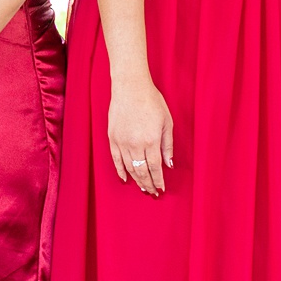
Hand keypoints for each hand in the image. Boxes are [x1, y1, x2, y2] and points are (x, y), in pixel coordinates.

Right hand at [106, 73, 173, 195]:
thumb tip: (169, 165)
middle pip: (142, 170)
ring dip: (136, 179)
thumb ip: (167, 145)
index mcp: (151, 141)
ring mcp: (121, 141)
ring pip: (129, 167)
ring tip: (142, 187)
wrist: (130, 87)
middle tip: (152, 192)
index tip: (161, 189)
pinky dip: (120, 170)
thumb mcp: (167, 122)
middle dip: (148, 183)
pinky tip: (125, 178)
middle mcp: (135, 144)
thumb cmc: (152, 102)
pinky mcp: (112, 137)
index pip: (155, 167)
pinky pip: (116, 159)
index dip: (158, 180)